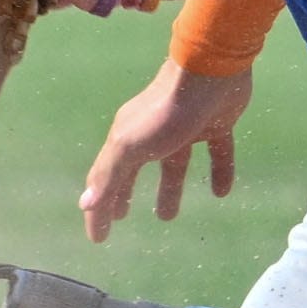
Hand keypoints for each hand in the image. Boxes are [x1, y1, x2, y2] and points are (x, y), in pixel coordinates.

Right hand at [80, 61, 253, 242]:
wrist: (211, 70)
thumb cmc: (166, 110)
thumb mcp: (130, 145)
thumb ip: (109, 174)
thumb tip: (85, 204)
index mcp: (127, 137)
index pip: (106, 179)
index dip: (100, 209)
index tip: (98, 237)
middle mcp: (152, 133)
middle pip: (135, 170)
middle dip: (125, 193)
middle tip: (123, 219)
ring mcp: (184, 128)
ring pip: (174, 165)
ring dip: (170, 189)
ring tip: (168, 216)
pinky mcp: (214, 125)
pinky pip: (216, 154)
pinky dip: (218, 172)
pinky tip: (221, 192)